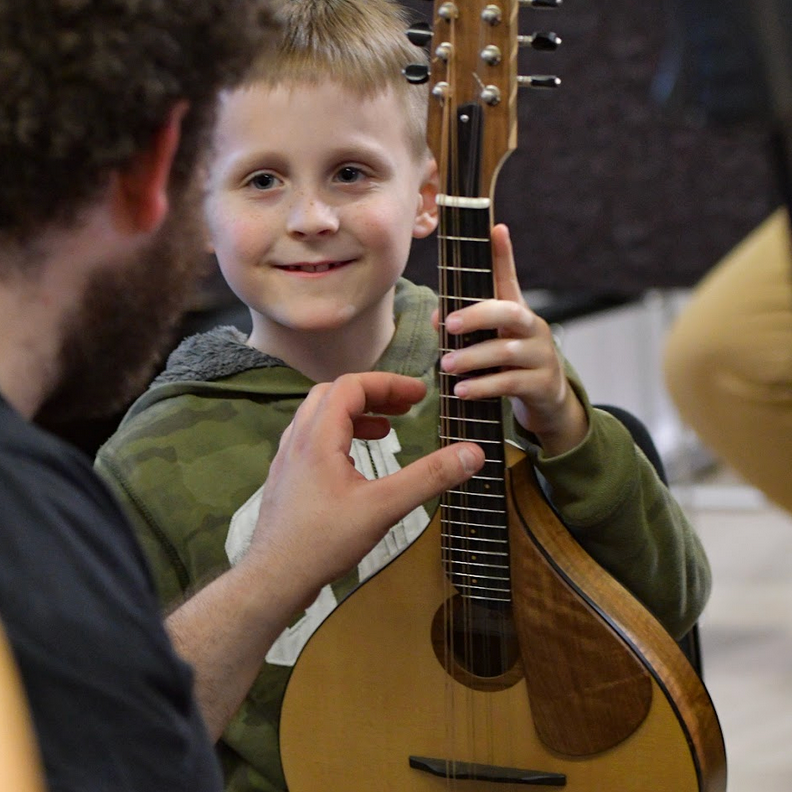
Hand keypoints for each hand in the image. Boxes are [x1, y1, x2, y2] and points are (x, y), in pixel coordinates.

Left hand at [243, 371, 484, 610]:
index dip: (388, 384)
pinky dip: (340, 435)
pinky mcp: (286, 478)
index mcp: (318, 436)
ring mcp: (288, 458)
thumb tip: (474, 453)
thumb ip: (429, 478)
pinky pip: (312, 439)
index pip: (351, 386)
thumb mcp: (384, 507)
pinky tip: (356, 462)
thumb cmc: (325, 540)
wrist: (274, 578)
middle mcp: (298, 439)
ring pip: (319, 416)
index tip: (420, 394)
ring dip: (355, 414)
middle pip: (333, 394)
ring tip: (385, 430)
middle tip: (405, 408)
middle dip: (373, 395)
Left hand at [436, 224, 587, 455]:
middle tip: (448, 325)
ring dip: (471, 358)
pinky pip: (510, 382)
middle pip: (509, 312)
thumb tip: (438, 317)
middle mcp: (533, 328)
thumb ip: (465, 329)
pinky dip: (483, 386)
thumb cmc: (511, 365)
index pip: (510, 278)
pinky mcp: (542, 384)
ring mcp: (541, 355)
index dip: (503, 254)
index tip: (496, 228)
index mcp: (517, 312)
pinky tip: (462, 390)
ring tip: (447, 366)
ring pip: (505, 351)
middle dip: (476, 316)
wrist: (548, 402)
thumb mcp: (491, 343)